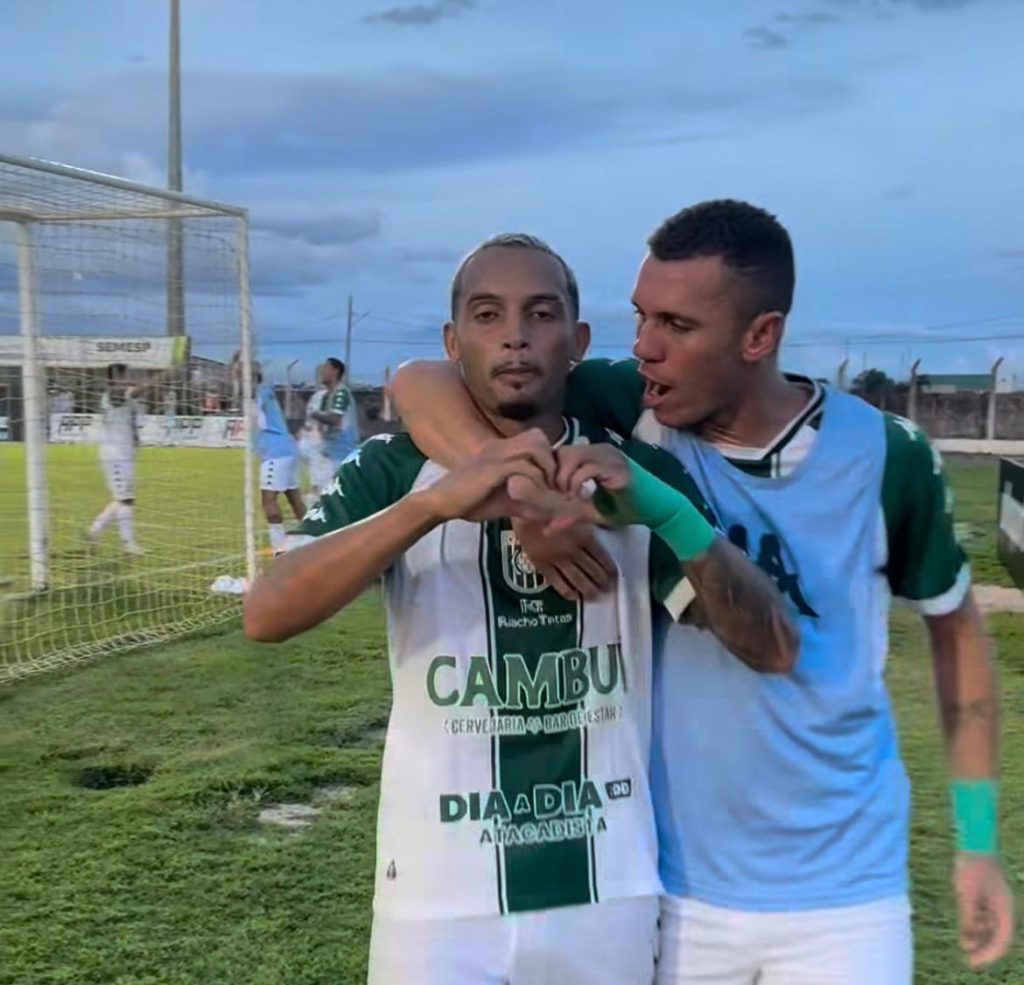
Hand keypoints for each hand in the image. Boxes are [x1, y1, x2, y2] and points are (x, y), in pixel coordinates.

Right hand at [419, 429, 556, 522]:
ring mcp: (496, 455)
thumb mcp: (503, 501)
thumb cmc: (469, 502)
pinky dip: (533, 481)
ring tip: (543, 489)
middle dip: (551, 460)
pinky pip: (524, 466)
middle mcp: (501, 446)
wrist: (440, 502)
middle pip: (539, 437)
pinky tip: (532, 496)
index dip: (548, 457)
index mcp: (501, 449)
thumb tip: (546, 511)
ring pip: (535, 447)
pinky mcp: (493, 468)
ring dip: (545, 469)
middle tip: (550, 484)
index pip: (536, 438)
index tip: (550, 481)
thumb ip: (524, 500)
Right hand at [511, 516, 616, 600]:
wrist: (523, 509)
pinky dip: (568, 592)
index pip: (601, 557)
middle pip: (592, 571)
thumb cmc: (550, 504)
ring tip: (596, 595)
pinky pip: (558, 583)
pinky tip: (575, 596)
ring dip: (589, 589)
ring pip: (578, 580)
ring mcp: (558, 560)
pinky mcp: (542, 566)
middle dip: (602, 581)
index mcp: (583, 536)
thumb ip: (591, 522)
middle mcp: (573, 551)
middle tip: (608, 588)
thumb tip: (610, 527)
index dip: (610, 568)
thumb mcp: (576, 509)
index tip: (615, 575)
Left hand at [536, 443, 633, 534]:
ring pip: (573, 457)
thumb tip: (547, 529)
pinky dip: (578, 483)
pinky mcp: (617, 469)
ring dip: (565, 479)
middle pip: (563, 452)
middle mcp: (601, 450)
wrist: (659, 509)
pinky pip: (588, 469)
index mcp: (594, 454)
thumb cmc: (628, 507)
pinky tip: (581, 497)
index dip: (551, 472)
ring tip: (570, 497)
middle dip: (556, 476)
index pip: (561, 453)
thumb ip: (571, 515)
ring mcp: (610, 457)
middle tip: (559, 496)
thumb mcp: (593, 512)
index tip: (551, 493)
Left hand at [954, 853, 1014, 968]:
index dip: (989, 954)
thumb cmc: (972, 867)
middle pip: (996, 936)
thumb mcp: (967, 894)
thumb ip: (968, 917)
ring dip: (979, 939)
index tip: (975, 962)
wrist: (972, 843)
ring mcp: (993, 902)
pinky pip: (981, 918)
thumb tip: (967, 940)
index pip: (1002, 940)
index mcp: (1004, 909)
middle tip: (970, 961)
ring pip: (988, 928)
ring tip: (966, 947)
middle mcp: (1001, 908)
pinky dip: (974, 927)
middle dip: (984, 950)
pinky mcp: (983, 896)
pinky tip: (965, 934)